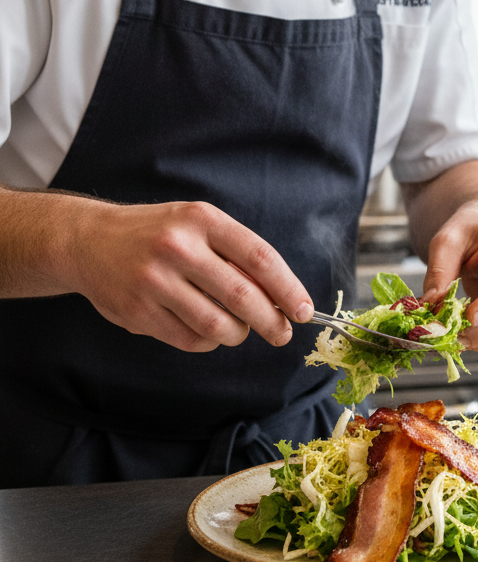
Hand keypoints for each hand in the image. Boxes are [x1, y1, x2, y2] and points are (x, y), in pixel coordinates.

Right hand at [65, 198, 312, 352]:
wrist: (89, 240)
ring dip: (238, 334)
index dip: (288, 288)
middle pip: (242, 296)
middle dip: (272, 321)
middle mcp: (178, 247)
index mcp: (203, 220)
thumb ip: (237, 254)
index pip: (260, 257)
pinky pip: (190, 339)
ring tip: (240, 329)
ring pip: (217, 325)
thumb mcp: (198, 225)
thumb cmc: (160, 233)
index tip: (305, 311)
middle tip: (283, 333)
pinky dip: (208, 341)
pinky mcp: (137, 312)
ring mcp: (154, 281)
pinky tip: (208, 331)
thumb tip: (283, 297)